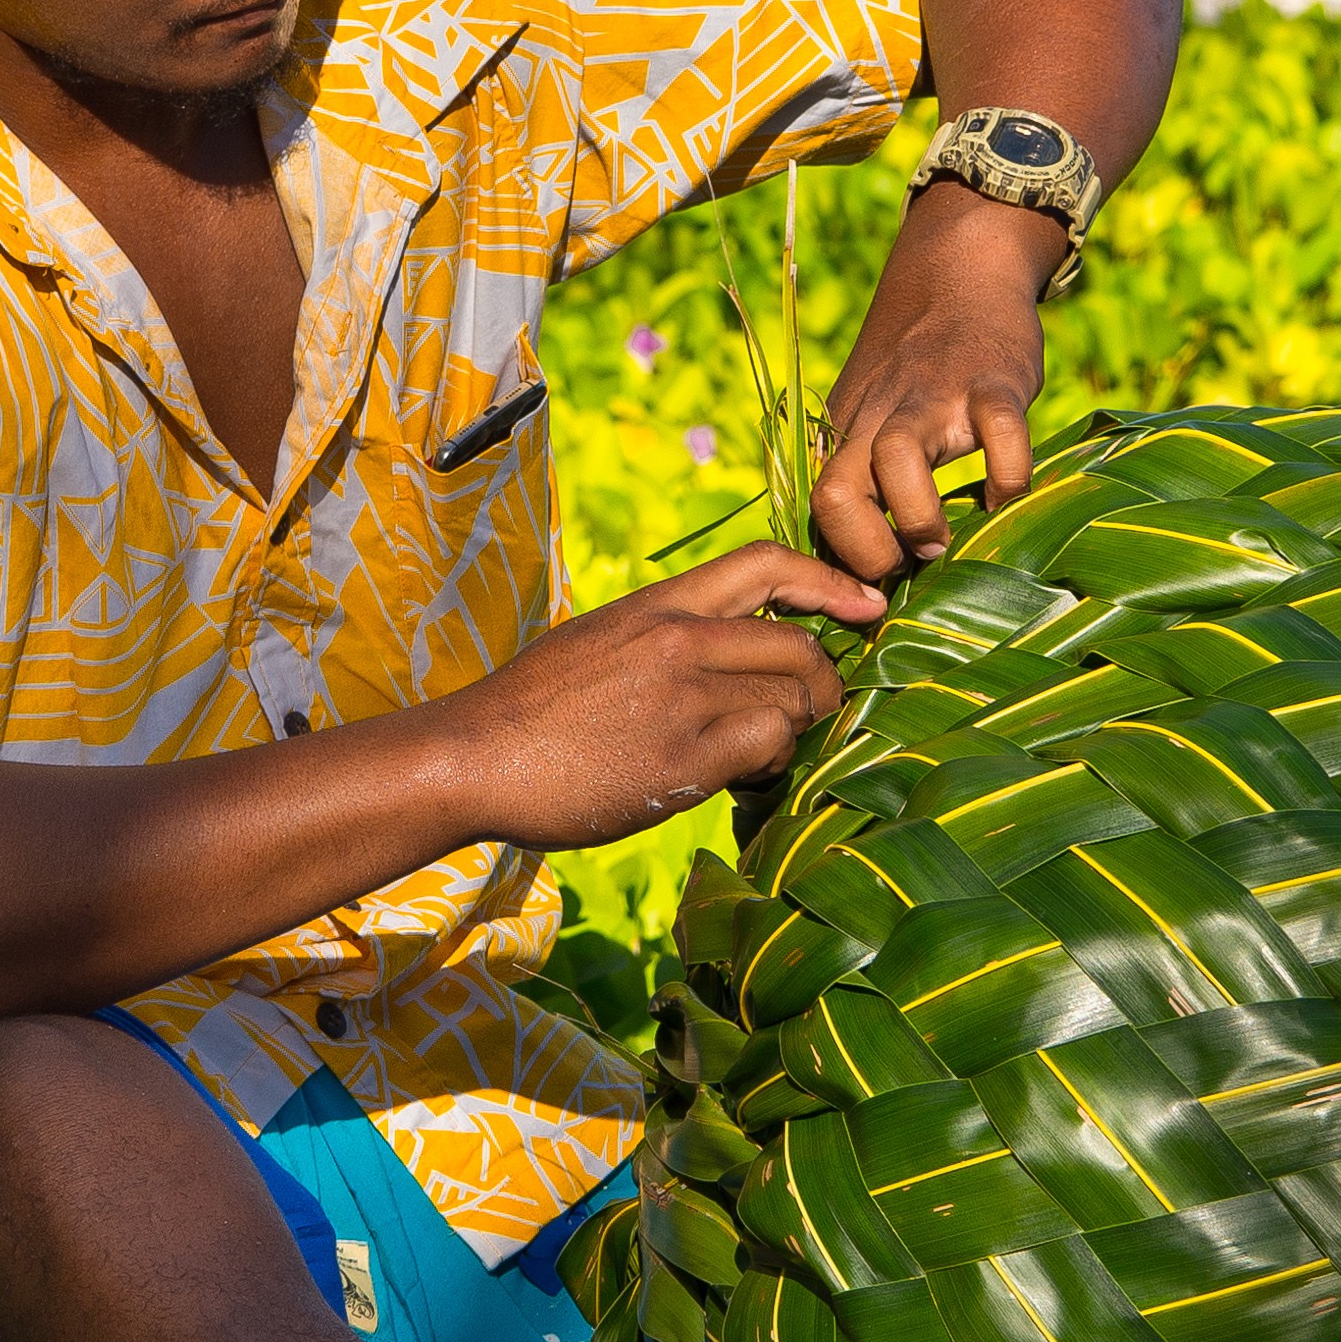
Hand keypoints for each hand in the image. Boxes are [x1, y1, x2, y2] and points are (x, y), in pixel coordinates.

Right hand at [436, 541, 884, 849]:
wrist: (472, 756)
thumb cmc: (528, 710)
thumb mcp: (598, 641)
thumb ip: (663, 639)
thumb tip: (721, 659)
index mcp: (657, 605)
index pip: (767, 563)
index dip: (831, 582)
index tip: (868, 605)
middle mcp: (678, 640)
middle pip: (801, 645)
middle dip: (823, 685)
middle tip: (805, 717)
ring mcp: (683, 697)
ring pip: (793, 700)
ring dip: (792, 733)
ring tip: (754, 756)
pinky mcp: (683, 757)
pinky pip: (770, 747)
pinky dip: (771, 765)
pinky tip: (739, 778)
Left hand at [810, 181, 1054, 580]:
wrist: (960, 266)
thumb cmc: (918, 356)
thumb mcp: (871, 406)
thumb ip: (862, 467)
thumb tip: (859, 556)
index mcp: (846, 429)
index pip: (816, 506)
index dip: (841, 557)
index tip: (877, 581)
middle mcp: (879, 414)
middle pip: (835, 491)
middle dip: (867, 550)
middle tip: (905, 567)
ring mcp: (934, 395)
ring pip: (896, 460)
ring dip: (920, 519)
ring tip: (946, 542)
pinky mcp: (992, 381)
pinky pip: (999, 434)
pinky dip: (1008, 477)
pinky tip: (1008, 496)